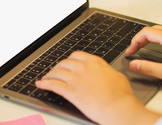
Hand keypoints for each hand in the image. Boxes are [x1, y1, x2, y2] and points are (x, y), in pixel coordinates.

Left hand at [36, 51, 160, 124]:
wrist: (117, 106)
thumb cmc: (120, 94)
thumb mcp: (116, 75)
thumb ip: (106, 71)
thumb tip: (105, 72)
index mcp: (95, 62)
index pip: (76, 55)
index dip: (69, 59)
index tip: (67, 63)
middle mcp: (83, 67)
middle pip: (64, 63)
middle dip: (58, 67)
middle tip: (55, 71)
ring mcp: (75, 78)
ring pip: (56, 72)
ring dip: (49, 75)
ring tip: (46, 78)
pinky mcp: (70, 91)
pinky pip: (53, 85)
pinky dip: (44, 83)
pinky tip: (40, 84)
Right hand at [126, 25, 161, 85]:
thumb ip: (149, 68)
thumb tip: (135, 64)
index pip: (146, 33)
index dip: (135, 41)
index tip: (130, 51)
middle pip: (151, 30)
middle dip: (139, 39)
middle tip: (133, 50)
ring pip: (158, 30)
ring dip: (147, 38)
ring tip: (140, 48)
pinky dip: (155, 38)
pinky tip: (153, 46)